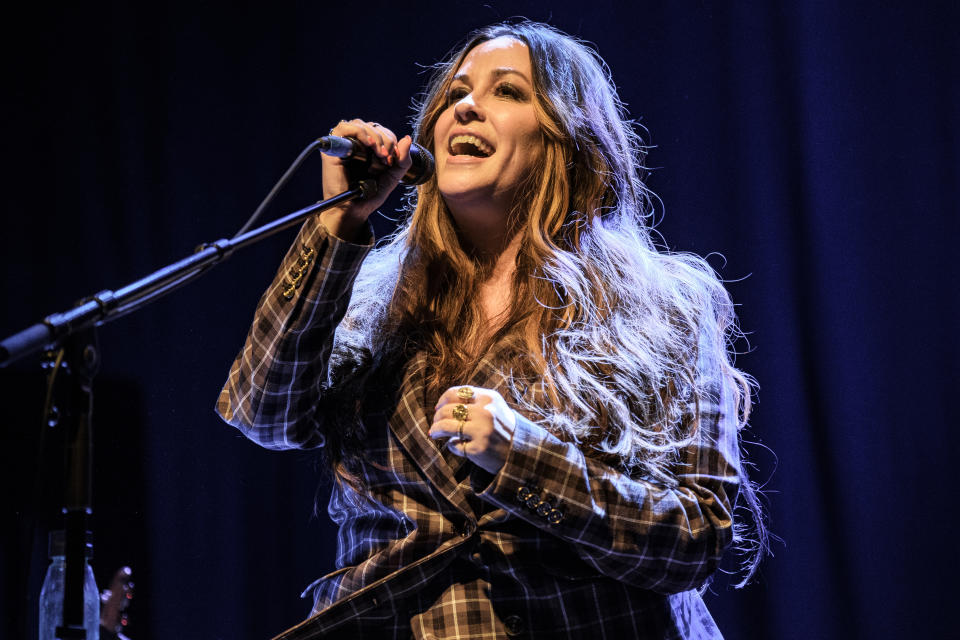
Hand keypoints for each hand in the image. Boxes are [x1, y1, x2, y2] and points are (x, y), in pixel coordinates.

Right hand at [320, 119, 413, 240]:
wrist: (354, 210)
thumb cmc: (370, 195)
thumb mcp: (392, 177)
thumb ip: (403, 160)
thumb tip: (407, 138)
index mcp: (370, 149)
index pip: (382, 131)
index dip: (391, 140)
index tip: (393, 159)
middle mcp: (357, 144)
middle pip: (373, 126)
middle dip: (385, 140)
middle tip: (387, 158)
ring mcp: (345, 145)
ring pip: (360, 124)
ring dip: (374, 136)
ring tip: (379, 154)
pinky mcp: (333, 149)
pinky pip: (343, 128)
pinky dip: (359, 132)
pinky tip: (369, 144)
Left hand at [430, 385, 517, 473]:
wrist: (520, 451)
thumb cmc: (501, 427)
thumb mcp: (492, 406)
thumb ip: (472, 401)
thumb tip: (441, 404)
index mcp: (488, 398)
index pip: (455, 393)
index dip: (442, 400)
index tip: (437, 408)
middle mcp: (485, 412)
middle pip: (447, 410)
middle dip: (437, 417)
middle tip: (435, 424)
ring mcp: (482, 430)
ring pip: (446, 426)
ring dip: (436, 430)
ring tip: (434, 433)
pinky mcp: (478, 448)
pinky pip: (454, 445)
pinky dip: (452, 446)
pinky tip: (457, 446)